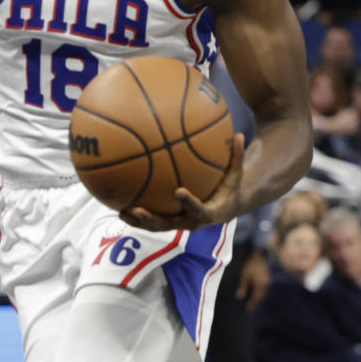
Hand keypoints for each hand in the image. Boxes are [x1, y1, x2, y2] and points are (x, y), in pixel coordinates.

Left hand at [120, 134, 244, 232]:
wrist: (224, 209)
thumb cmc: (228, 188)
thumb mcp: (236, 174)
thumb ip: (237, 157)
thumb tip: (241, 134)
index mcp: (210, 213)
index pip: (199, 210)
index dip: (189, 202)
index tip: (179, 191)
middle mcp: (192, 222)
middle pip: (170, 225)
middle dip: (153, 219)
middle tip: (138, 210)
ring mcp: (179, 224)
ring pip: (157, 226)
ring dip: (139, 221)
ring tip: (122, 212)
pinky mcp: (170, 222)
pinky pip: (152, 221)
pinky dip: (136, 216)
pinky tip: (119, 206)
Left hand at [237, 248, 270, 311]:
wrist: (261, 254)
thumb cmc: (252, 264)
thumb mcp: (245, 275)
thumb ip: (243, 286)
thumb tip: (240, 297)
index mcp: (260, 285)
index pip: (255, 298)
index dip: (251, 305)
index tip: (247, 311)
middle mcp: (266, 285)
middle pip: (261, 297)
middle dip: (255, 303)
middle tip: (250, 308)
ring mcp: (268, 282)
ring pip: (263, 293)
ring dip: (258, 298)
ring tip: (252, 301)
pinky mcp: (268, 278)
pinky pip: (264, 288)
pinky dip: (260, 292)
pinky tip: (256, 292)